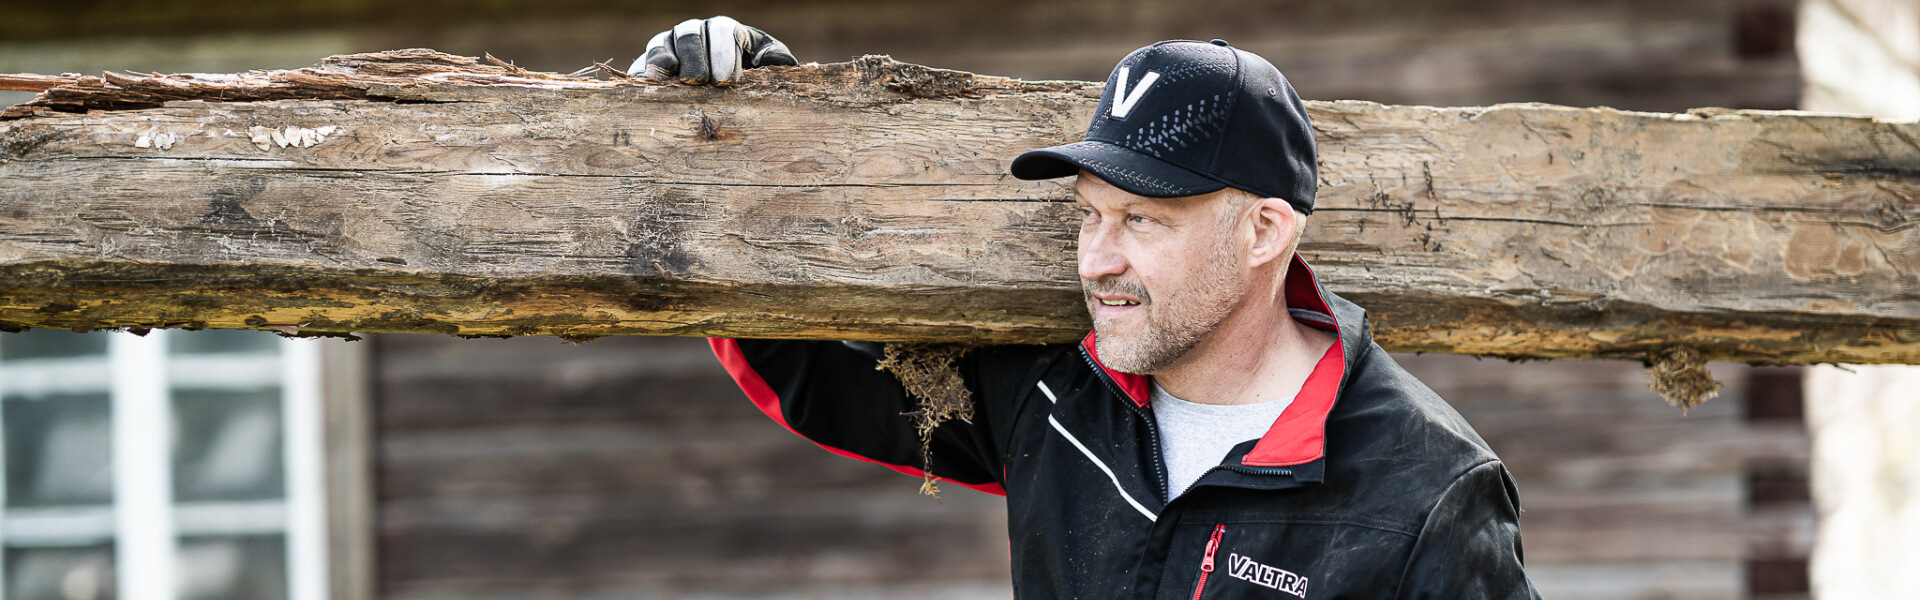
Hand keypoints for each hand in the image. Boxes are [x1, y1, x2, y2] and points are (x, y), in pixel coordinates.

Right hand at [628, 16, 797, 85]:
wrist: (720, 96)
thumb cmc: (748, 79)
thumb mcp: (767, 69)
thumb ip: (777, 63)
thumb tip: (787, 66)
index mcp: (724, 31)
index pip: (723, 30)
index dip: (724, 51)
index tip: (728, 79)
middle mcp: (694, 33)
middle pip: (690, 33)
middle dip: (696, 56)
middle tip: (701, 82)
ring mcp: (668, 46)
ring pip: (661, 44)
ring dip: (666, 62)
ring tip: (674, 83)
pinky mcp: (648, 65)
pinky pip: (641, 64)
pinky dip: (645, 75)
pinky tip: (650, 89)